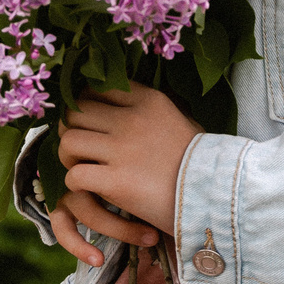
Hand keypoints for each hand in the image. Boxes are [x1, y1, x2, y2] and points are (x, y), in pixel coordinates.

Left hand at [48, 86, 200, 267]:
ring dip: (68, 156)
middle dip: (72, 129)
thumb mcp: (182, 120)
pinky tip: (90, 190)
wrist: (215, 195)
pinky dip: (75, 184)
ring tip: (80, 167)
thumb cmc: (201, 161)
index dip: (85, 104)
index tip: (90, 121)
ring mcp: (122, 150)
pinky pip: (75, 175)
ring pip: (68, 141)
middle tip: (80, 147)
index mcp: (149, 100)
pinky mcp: (115, 181)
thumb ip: (152, 109)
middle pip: (76, 112)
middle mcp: (132, 120)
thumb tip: (125, 100)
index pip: (97, 88)